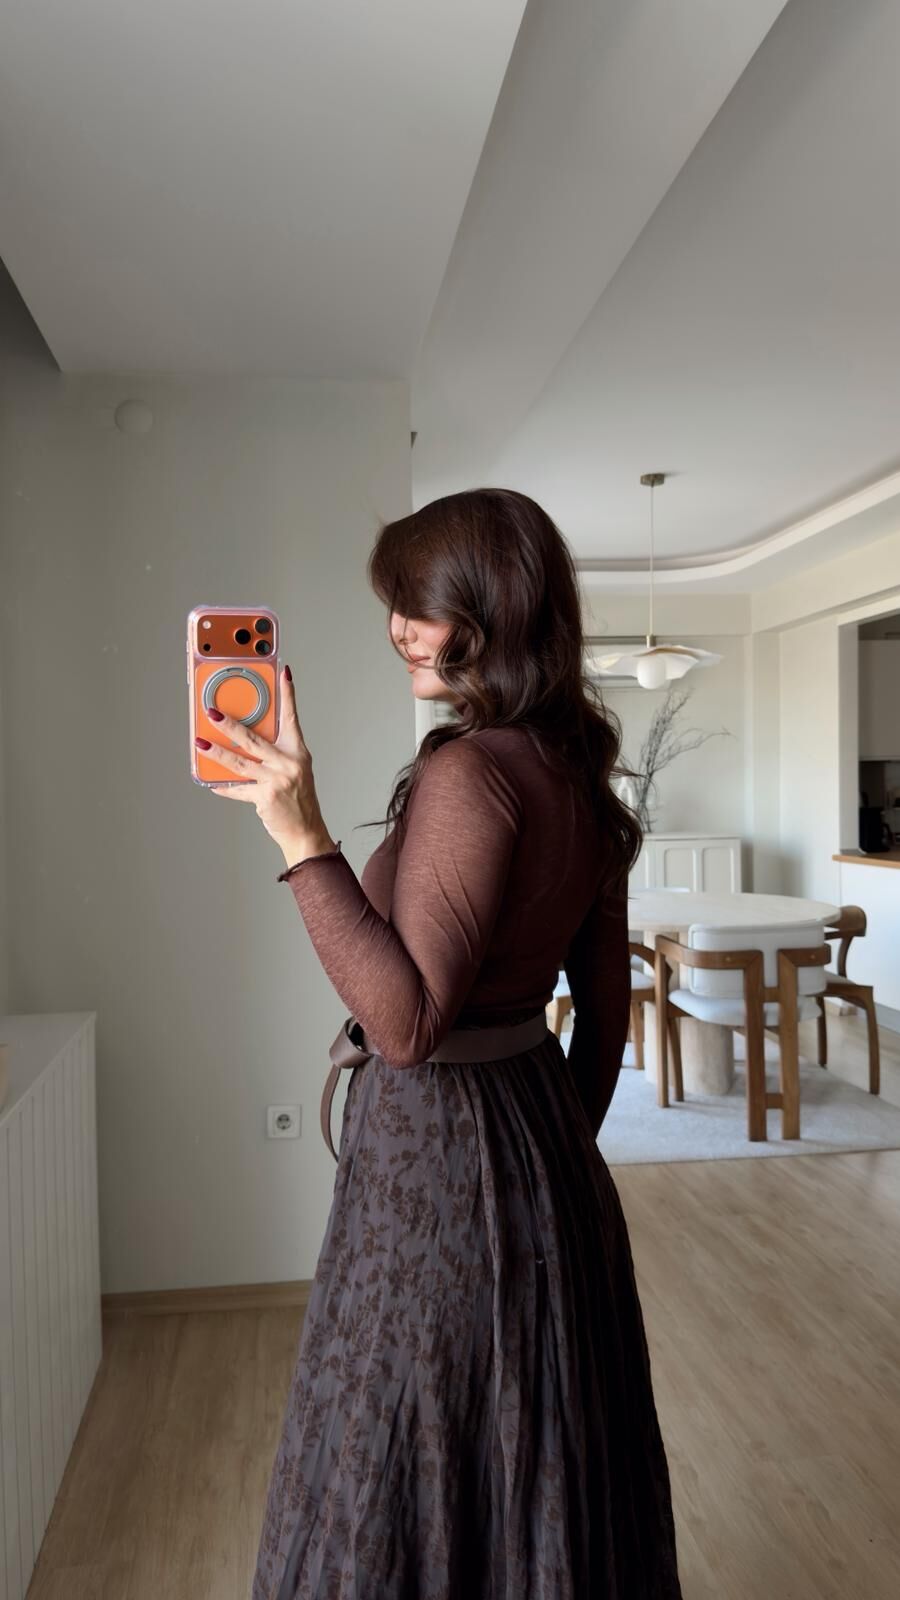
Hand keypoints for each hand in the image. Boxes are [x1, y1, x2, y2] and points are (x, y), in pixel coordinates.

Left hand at [200, 666, 335, 863]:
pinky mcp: (265, 796)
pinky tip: (211, 782)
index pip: (292, 717)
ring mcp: (277, 780)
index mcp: (297, 752)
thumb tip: (242, 742)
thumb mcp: (293, 771)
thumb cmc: (299, 800)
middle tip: (212, 712)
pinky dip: (224, 787)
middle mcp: (288, 763)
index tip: (283, 673)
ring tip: (200, 743)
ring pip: (239, 762)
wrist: (306, 831)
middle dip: (229, 725)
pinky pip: (238, 789)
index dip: (288, 694)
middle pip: (253, 739)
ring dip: (216, 752)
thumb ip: (273, 755)